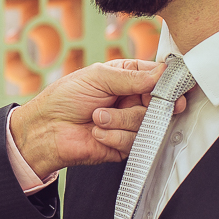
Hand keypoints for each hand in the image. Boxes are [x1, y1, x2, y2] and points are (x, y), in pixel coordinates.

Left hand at [11, 60, 185, 175]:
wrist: (46, 130)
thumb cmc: (65, 98)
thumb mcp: (97, 77)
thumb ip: (131, 76)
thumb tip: (161, 73)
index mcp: (126, 78)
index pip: (157, 78)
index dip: (167, 84)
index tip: (172, 89)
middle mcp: (131, 100)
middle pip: (159, 103)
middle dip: (142, 105)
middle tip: (128, 103)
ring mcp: (128, 123)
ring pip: (147, 124)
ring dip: (119, 120)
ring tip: (97, 117)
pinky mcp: (124, 145)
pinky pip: (134, 142)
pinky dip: (114, 136)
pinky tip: (97, 132)